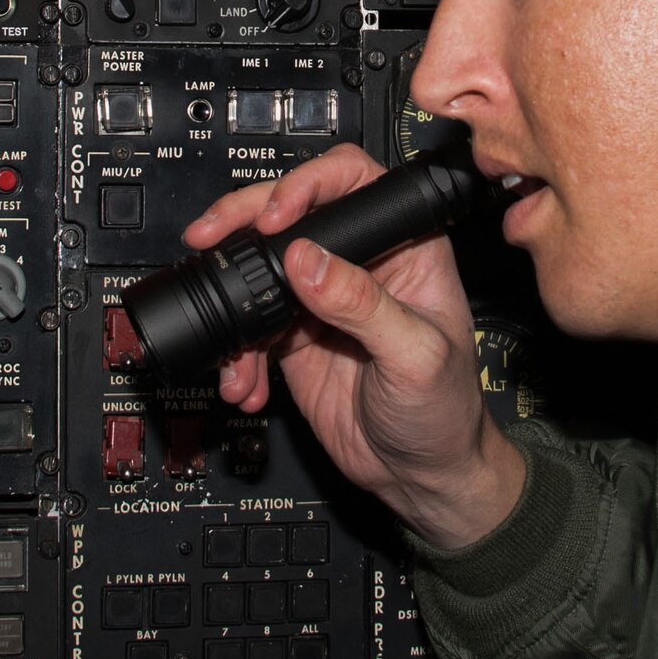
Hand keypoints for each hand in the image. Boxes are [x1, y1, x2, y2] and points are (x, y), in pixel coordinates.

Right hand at [185, 144, 525, 549]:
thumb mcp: (416, 355)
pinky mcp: (296, 336)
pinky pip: (250, 327)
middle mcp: (360, 262)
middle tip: (210, 236)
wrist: (422, 476)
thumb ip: (362, 305)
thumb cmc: (446, 411)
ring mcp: (322, 299)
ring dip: (232, 301)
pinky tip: (245, 381)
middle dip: (243, 222)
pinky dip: (238, 354)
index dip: (308, 185)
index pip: (352, 182)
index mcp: (405, 246)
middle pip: (292, 213)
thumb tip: (306, 259)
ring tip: (232, 347)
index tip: (274, 216)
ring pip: (260, 268)